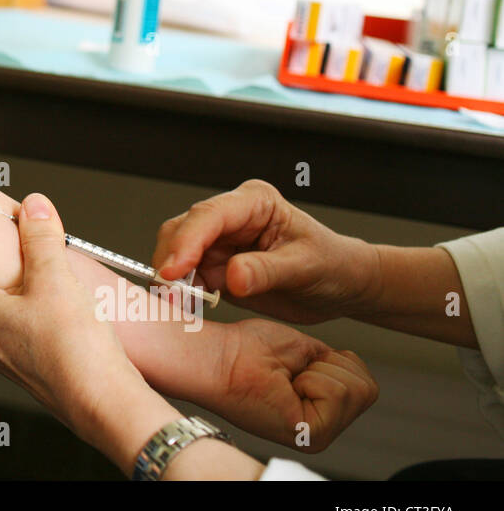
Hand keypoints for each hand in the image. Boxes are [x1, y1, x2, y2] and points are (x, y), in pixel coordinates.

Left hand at [0, 193, 172, 467]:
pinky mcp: (30, 368)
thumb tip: (33, 206)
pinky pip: (16, 331)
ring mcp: (4, 357)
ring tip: (31, 271)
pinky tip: (55, 303)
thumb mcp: (56, 280)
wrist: (103, 405)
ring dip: (5, 292)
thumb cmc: (72, 351)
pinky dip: (26, 311)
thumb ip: (41, 239)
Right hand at [152, 179, 381, 323]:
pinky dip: (179, 293)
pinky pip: (185, 278)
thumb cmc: (333, 265)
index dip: (187, 241)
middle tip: (170, 294)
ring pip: (176, 254)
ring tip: (177, 305)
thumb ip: (267, 270)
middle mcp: (230, 218)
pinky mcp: (213, 267)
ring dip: (171, 280)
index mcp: (254, 202)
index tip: (174, 270)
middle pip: (182, 230)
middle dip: (171, 261)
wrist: (341, 287)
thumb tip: (233, 276)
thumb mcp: (306, 267)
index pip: (209, 215)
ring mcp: (218, 242)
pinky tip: (184, 308)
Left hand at [206, 318, 378, 451]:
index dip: (330, 359)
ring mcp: (317, 437)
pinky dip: (312, 377)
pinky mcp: (309, 436)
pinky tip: (284, 386)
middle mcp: (321, 431)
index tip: (292, 365)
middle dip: (328, 364)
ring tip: (285, 380)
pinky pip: (338, 393)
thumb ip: (332, 368)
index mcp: (319, 412)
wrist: (216, 356)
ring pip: (356, 389)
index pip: (364, 383)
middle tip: (289, 372)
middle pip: (366, 388)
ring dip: (318, 370)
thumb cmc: (245, 349)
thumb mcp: (303, 352)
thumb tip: (353, 369)